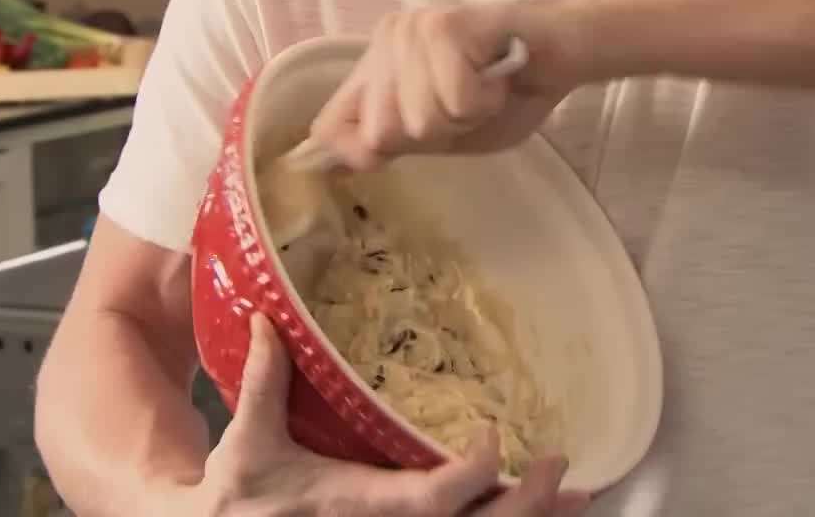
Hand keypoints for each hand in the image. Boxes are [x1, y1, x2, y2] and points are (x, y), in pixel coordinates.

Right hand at [198, 313, 586, 515]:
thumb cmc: (238, 494)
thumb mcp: (246, 441)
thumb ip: (265, 381)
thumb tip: (269, 318)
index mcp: (355, 506)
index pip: (426, 502)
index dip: (467, 478)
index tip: (492, 438)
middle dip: (523, 506)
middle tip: (559, 466)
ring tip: (576, 497)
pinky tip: (543, 514)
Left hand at [308, 6, 572, 170]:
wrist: (564, 53)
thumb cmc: (507, 94)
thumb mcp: (443, 133)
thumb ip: (393, 144)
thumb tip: (330, 164)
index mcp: (377, 67)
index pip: (329, 125)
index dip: (358, 154)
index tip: (397, 156)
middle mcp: (385, 42)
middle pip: (380, 134)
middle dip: (436, 135)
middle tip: (467, 105)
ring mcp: (411, 30)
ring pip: (419, 121)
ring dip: (466, 118)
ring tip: (486, 87)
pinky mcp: (443, 26)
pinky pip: (454, 101)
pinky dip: (486, 102)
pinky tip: (498, 76)